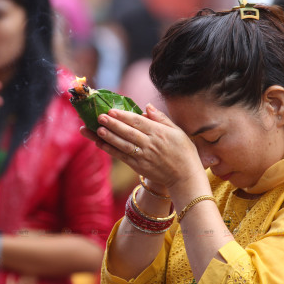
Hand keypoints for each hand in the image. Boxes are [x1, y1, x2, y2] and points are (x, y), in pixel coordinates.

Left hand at [80, 104, 205, 191]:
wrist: (185, 177)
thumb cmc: (184, 151)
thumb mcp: (177, 131)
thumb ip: (161, 118)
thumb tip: (147, 106)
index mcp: (159, 133)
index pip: (139, 122)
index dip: (124, 116)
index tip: (112, 110)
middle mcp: (150, 144)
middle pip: (129, 132)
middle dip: (113, 124)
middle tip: (100, 116)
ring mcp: (144, 156)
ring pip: (123, 145)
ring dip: (109, 137)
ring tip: (98, 129)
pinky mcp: (139, 167)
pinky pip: (122, 157)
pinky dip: (111, 150)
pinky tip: (100, 143)